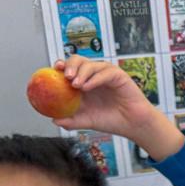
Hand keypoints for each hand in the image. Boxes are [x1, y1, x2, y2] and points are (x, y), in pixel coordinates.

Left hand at [51, 56, 184, 160]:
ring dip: (81, 72)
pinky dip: (94, 78)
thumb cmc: (111, 121)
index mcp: (84, 82)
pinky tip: (87, 87)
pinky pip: (105, 72)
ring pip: (90, 64)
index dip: (61, 66)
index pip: (69, 68)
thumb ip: (71, 120)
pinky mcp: (118, 75)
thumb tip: (53, 120)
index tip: (54, 70)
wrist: (132, 125)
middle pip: (78, 60)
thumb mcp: (86, 121)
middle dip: (70, 65)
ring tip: (76, 85)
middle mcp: (93, 75)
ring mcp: (106, 74)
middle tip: (65, 76)